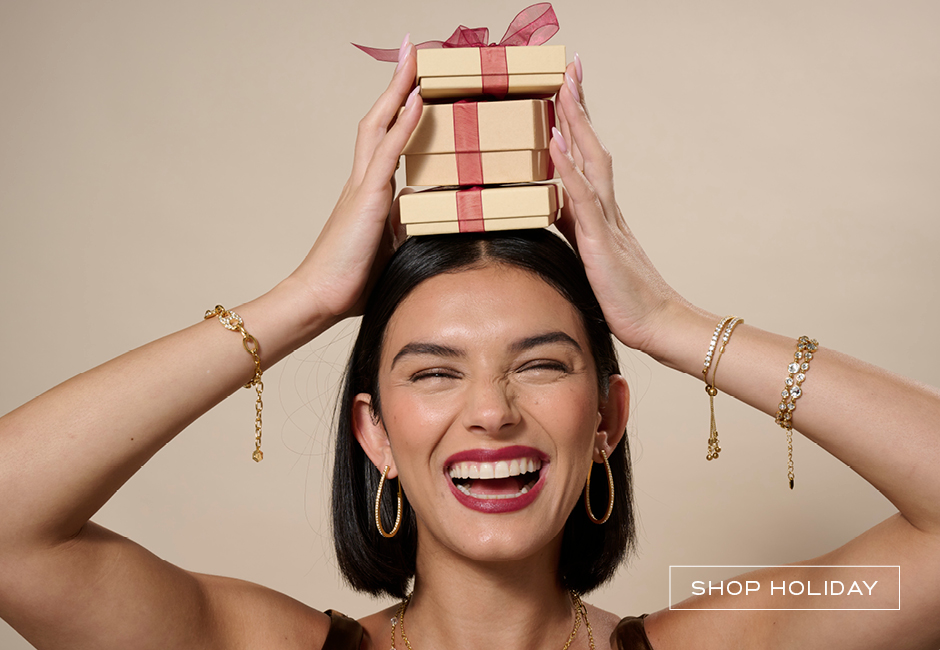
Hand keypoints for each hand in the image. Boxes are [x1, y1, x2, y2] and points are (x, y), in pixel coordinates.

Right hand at [288, 38, 422, 323]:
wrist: (320, 297)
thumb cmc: (352, 281)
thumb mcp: (391, 250)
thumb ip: (407, 232)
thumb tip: (433, 228)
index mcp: (368, 192)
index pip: (385, 139)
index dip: (399, 110)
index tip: (415, 84)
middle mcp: (363, 181)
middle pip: (379, 119)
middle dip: (397, 84)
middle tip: (413, 52)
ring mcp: (362, 186)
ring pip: (380, 125)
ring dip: (399, 90)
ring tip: (416, 60)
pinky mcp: (366, 198)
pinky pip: (388, 152)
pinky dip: (404, 124)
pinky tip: (418, 101)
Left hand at [550, 57, 688, 354]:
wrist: (658, 325)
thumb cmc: (627, 299)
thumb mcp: (595, 260)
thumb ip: (579, 233)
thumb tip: (558, 213)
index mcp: (603, 214)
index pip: (588, 158)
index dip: (578, 125)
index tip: (570, 90)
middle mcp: (607, 209)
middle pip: (591, 146)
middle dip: (578, 107)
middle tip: (571, 68)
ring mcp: (606, 222)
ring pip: (589, 161)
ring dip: (575, 123)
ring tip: (564, 87)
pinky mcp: (601, 241)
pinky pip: (583, 197)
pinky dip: (568, 167)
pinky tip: (556, 142)